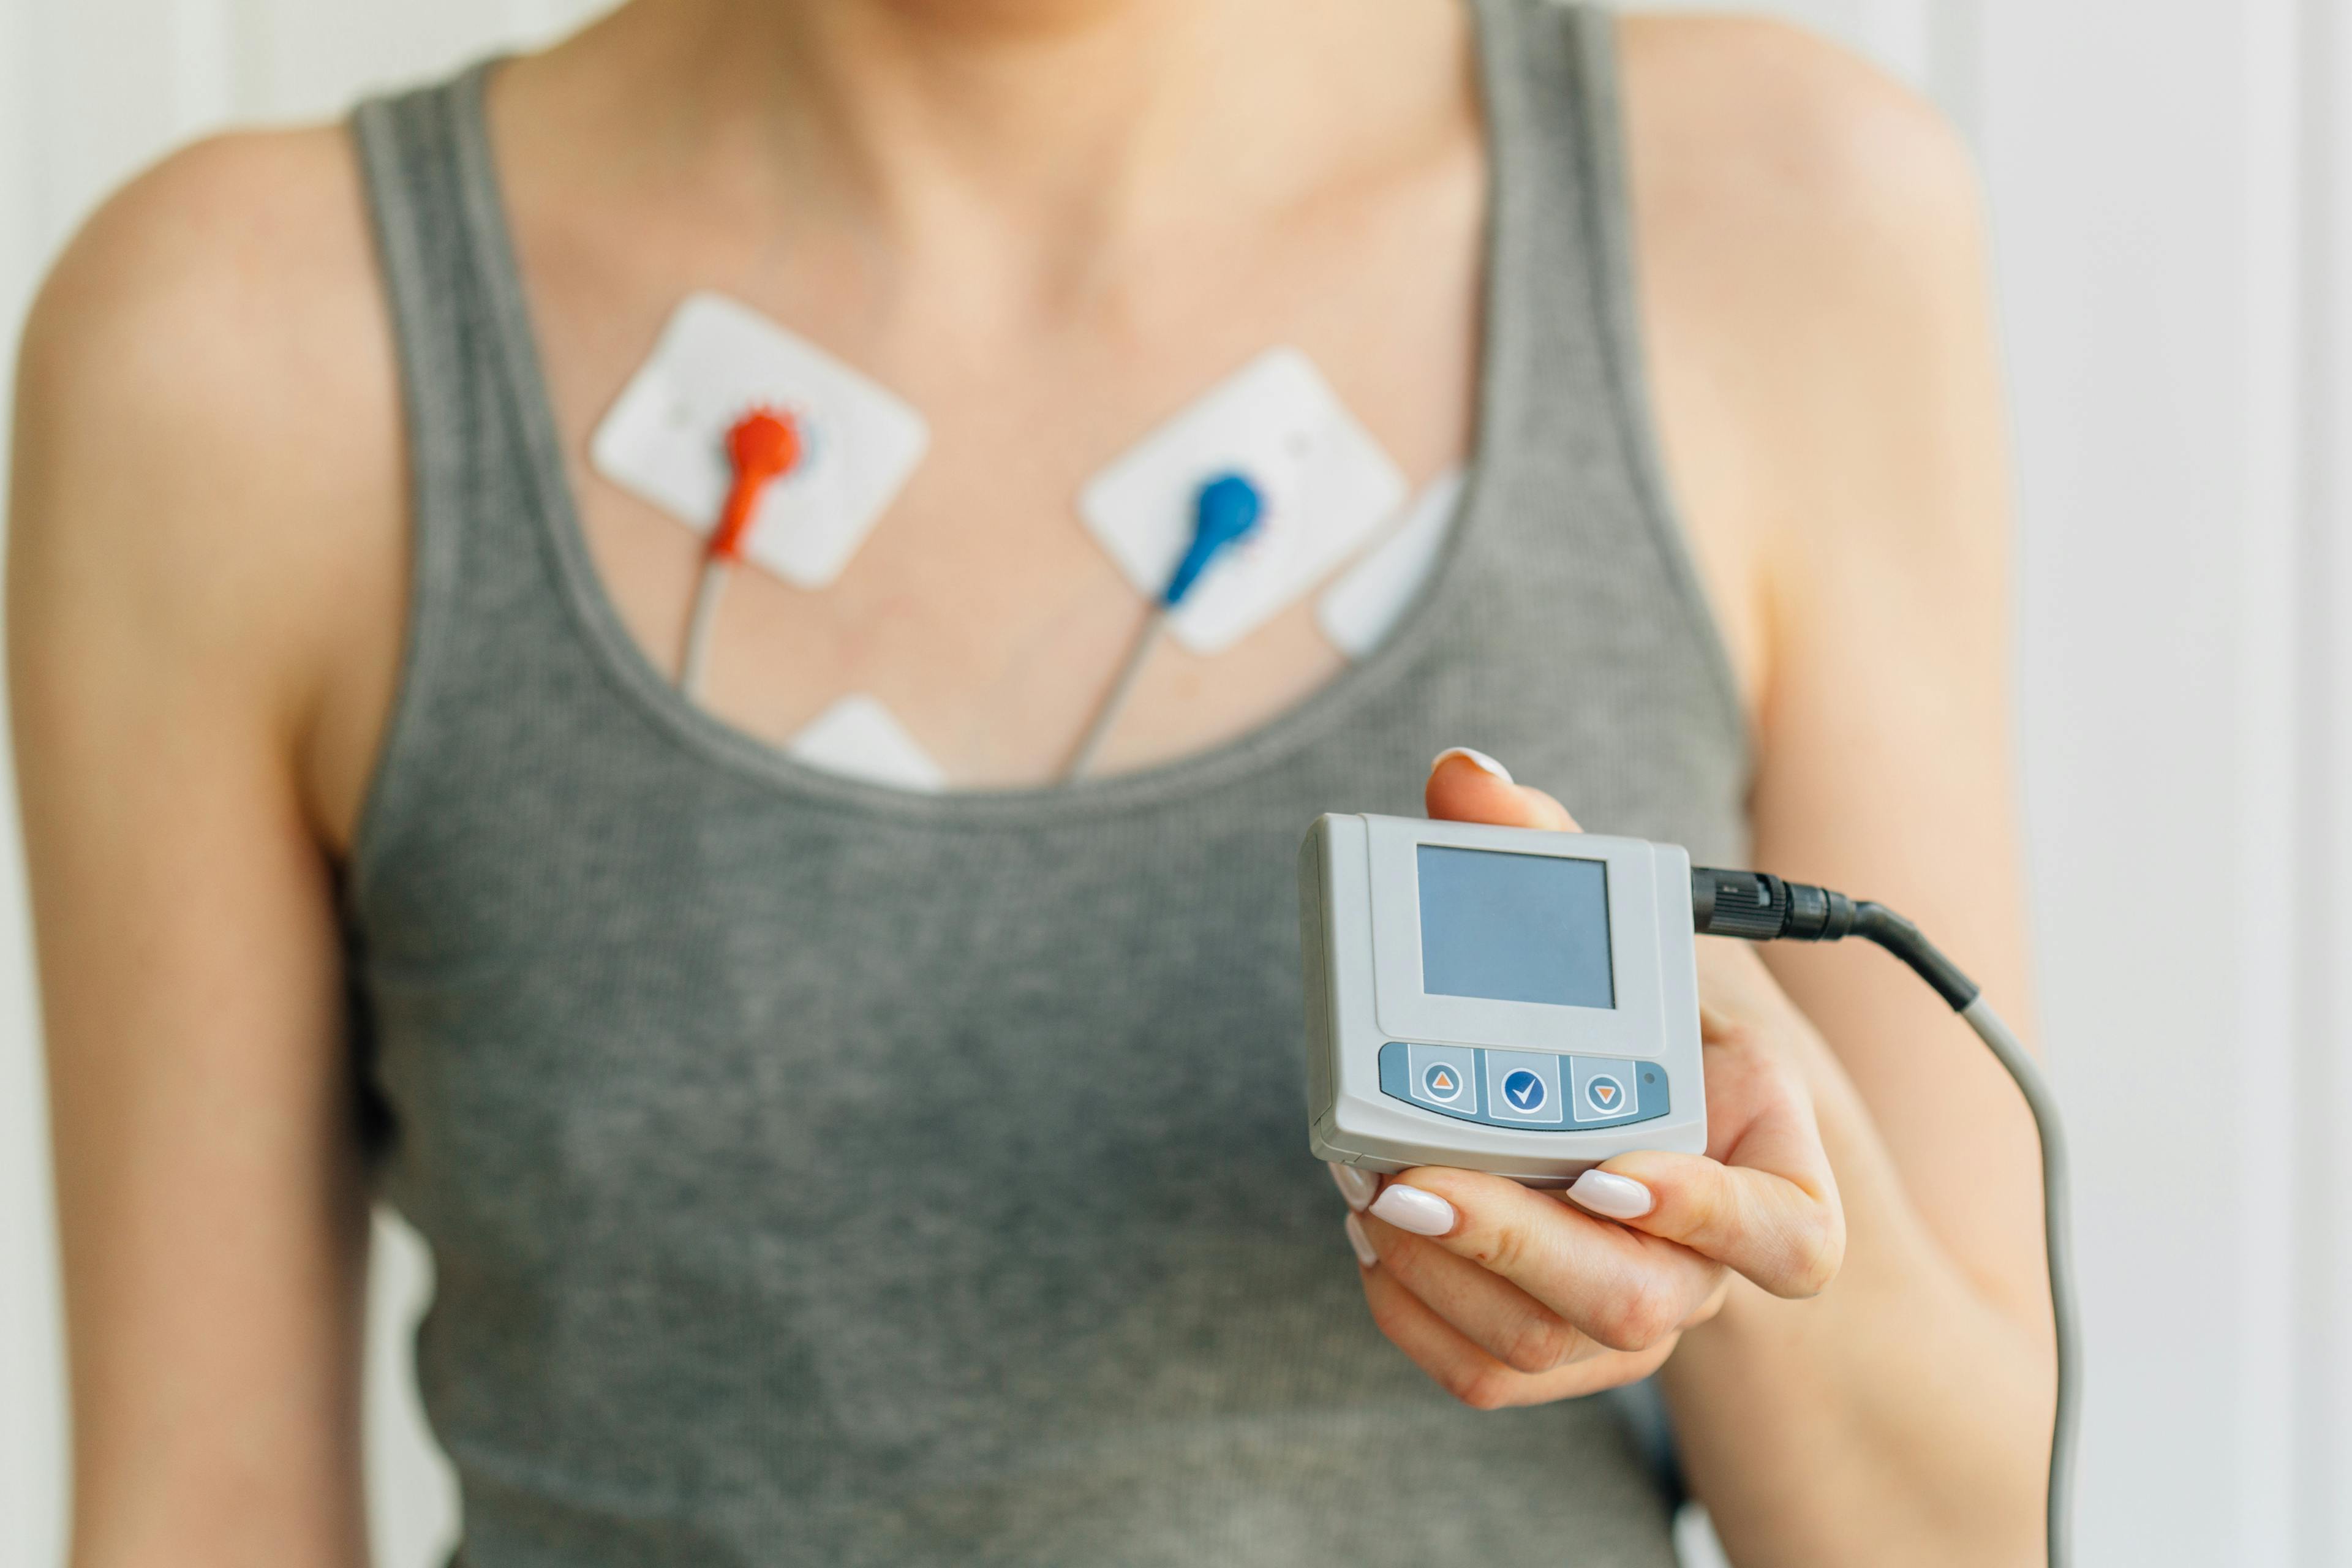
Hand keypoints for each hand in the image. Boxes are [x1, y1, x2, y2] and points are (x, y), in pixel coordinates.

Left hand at [1329, 748, 1845, 1408]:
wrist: (1641, 1111)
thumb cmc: (1660, 1022)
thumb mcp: (1634, 932)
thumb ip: (1559, 858)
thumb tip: (1465, 779)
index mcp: (1770, 1168)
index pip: (1787, 1239)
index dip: (1707, 1216)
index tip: (1607, 1169)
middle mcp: (1705, 1261)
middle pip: (1639, 1302)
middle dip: (1517, 1240)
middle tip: (1415, 1177)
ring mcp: (1632, 1314)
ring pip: (1553, 1341)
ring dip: (1450, 1272)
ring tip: (1372, 1191)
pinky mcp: (1558, 1347)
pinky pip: (1494, 1373)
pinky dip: (1419, 1317)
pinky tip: (1375, 1241)